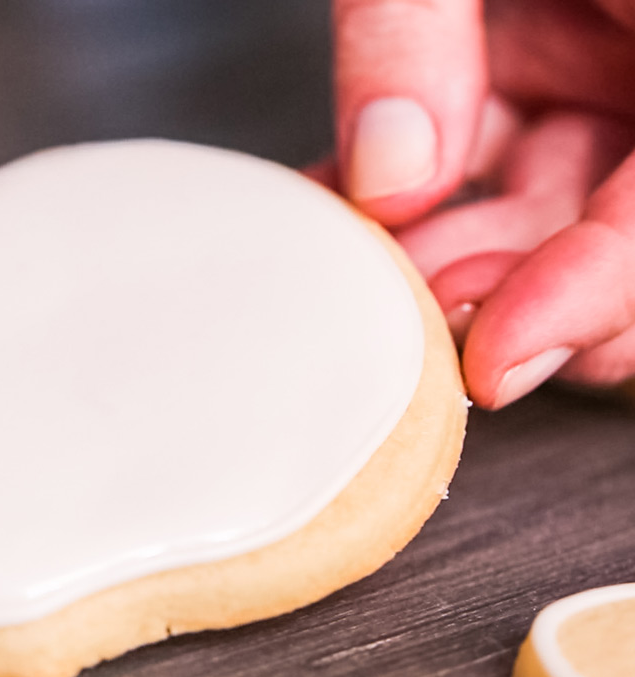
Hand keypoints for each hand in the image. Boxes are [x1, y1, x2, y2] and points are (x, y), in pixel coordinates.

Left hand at [332, 0, 634, 407]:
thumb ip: (415, 27)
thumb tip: (388, 176)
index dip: (596, 294)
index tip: (495, 361)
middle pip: (625, 235)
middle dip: (513, 291)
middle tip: (413, 311)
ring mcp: (604, 66)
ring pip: (554, 205)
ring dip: (451, 248)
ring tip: (366, 248)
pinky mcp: (547, 61)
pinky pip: (498, 154)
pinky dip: (422, 191)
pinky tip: (350, 200)